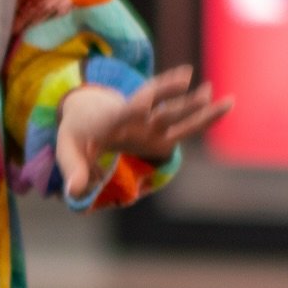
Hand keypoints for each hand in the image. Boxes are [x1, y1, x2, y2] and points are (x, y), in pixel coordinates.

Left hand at [56, 66, 232, 200]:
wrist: (85, 112)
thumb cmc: (76, 134)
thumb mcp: (67, 151)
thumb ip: (73, 171)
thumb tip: (75, 193)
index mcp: (111, 120)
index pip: (126, 112)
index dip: (136, 107)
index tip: (147, 102)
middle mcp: (134, 119)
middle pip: (159, 110)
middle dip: (179, 104)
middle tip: (203, 94)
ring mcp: (148, 124)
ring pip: (175, 114)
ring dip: (195, 106)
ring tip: (220, 95)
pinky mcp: (157, 131)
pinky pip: (180, 121)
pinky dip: (198, 114)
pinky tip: (219, 103)